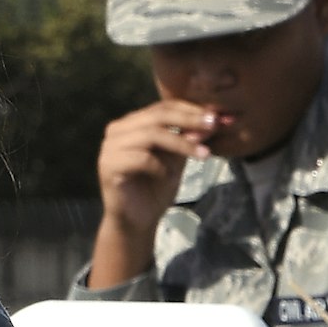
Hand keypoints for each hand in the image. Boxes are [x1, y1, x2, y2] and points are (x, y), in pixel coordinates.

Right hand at [97, 97, 225, 235]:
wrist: (137, 220)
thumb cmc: (155, 187)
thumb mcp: (177, 158)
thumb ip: (189, 138)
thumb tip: (213, 119)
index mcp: (132, 124)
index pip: (162, 107)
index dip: (191, 109)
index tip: (219, 117)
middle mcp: (117, 130)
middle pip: (156, 116)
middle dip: (189, 120)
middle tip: (214, 126)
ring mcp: (110, 147)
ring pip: (150, 135)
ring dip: (181, 143)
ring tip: (204, 154)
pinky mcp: (108, 166)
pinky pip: (140, 158)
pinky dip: (160, 166)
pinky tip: (168, 176)